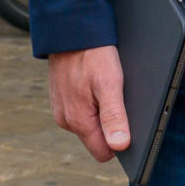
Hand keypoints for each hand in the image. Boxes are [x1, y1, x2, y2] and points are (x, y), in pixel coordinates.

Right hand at [48, 46, 130, 161]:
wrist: (70, 32)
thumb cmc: (92, 56)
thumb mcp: (110, 84)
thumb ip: (114, 117)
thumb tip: (120, 146)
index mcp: (78, 121)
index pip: (105, 153)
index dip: (120, 141)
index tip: (126, 121)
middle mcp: (65, 120)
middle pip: (97, 140)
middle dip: (110, 126)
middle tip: (115, 100)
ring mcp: (60, 110)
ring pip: (89, 127)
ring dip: (99, 114)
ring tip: (103, 90)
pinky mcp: (59, 100)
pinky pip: (80, 114)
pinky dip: (89, 104)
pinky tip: (92, 86)